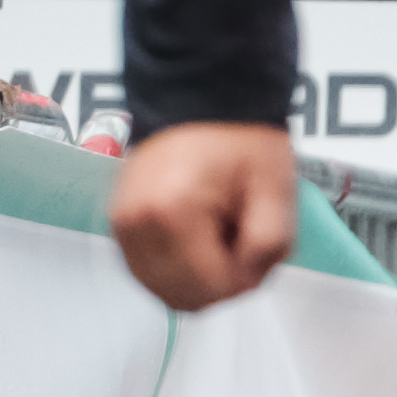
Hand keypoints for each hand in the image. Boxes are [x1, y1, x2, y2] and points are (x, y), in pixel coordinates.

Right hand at [108, 122, 299, 311]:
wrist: (203, 99)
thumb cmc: (240, 136)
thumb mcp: (277, 190)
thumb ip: (269, 246)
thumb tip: (246, 281)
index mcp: (173, 212)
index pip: (210, 289)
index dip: (244, 280)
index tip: (256, 248)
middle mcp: (135, 221)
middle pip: (181, 297)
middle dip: (219, 281)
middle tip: (238, 239)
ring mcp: (121, 224)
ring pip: (163, 290)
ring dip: (197, 275)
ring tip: (217, 230)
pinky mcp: (119, 225)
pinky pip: (149, 272)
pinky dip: (177, 266)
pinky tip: (197, 234)